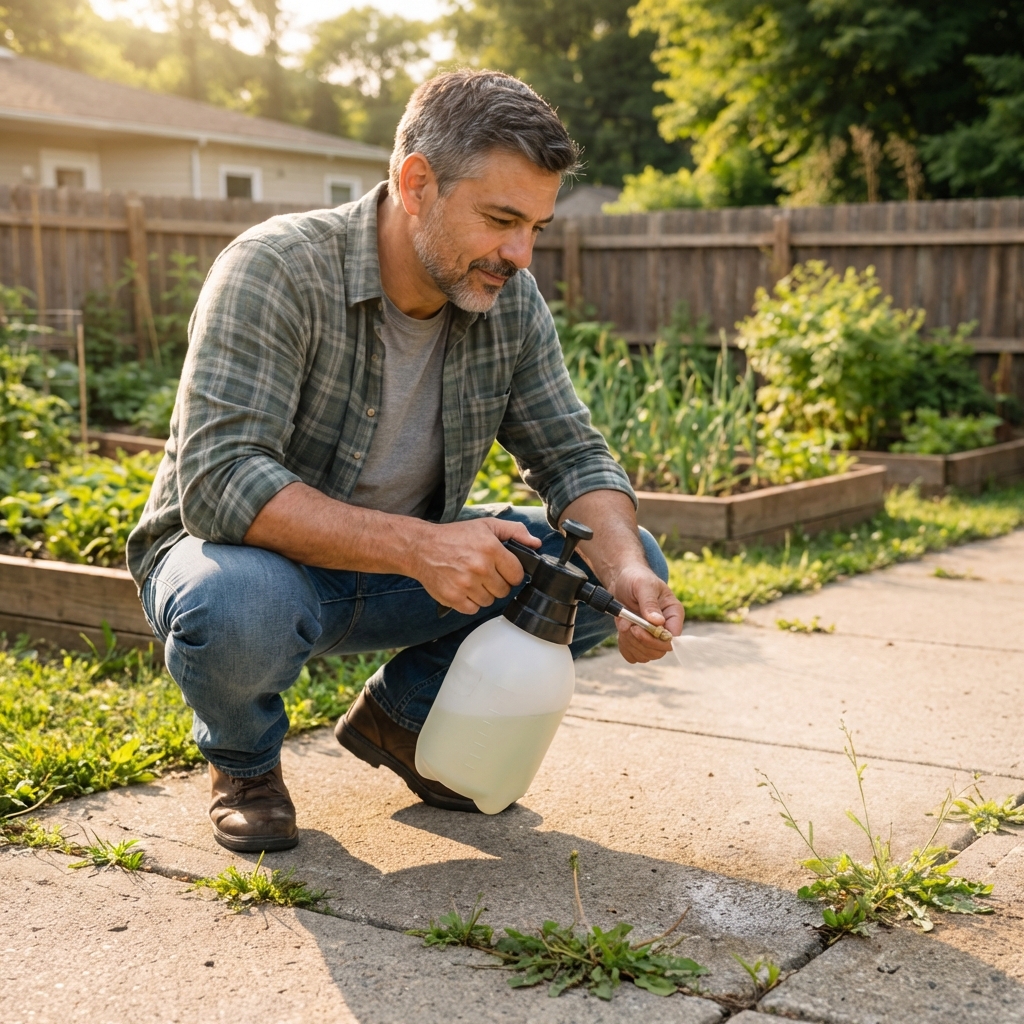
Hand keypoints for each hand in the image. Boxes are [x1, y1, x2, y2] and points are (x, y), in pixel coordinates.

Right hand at [411, 518, 541, 614]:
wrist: (421, 547)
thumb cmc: (455, 536)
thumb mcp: (486, 526)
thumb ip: (515, 532)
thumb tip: (536, 544)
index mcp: (490, 548)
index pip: (517, 574)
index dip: (511, 573)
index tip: (502, 568)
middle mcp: (479, 567)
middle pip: (504, 590)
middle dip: (497, 583)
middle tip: (484, 573)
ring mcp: (465, 584)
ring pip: (489, 601)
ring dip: (483, 593)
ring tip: (472, 579)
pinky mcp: (453, 597)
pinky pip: (473, 609)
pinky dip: (470, 602)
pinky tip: (463, 588)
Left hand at [608, 563, 683, 663]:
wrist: (621, 579)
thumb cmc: (635, 578)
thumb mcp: (642, 585)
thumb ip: (650, 603)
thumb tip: (658, 622)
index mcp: (674, 613)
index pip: (673, 638)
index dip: (655, 640)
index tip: (636, 629)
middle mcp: (666, 628)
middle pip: (659, 651)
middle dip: (639, 641)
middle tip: (626, 626)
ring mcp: (653, 636)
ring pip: (646, 655)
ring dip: (630, 643)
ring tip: (622, 624)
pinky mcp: (639, 641)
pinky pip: (634, 656)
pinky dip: (625, 647)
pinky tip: (621, 632)